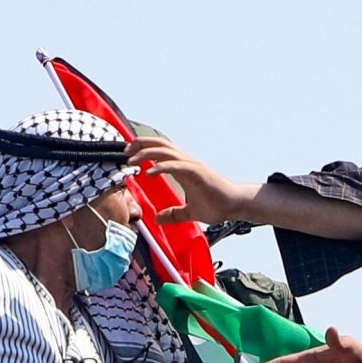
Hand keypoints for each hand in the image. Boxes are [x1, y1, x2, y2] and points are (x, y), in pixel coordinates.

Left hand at [125, 135, 259, 227]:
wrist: (235, 205)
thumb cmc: (217, 204)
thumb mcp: (189, 212)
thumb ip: (174, 214)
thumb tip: (158, 218)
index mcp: (184, 168)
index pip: (161, 151)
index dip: (145, 148)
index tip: (129, 154)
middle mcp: (187, 163)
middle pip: (161, 144)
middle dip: (142, 144)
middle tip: (125, 150)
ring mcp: (193, 166)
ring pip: (167, 152)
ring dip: (147, 153)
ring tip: (132, 159)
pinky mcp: (198, 173)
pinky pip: (177, 166)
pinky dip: (162, 167)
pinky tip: (150, 172)